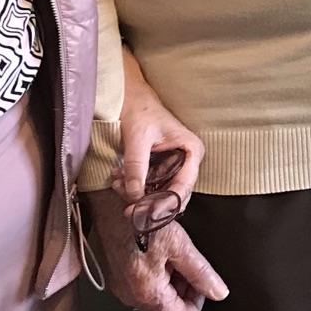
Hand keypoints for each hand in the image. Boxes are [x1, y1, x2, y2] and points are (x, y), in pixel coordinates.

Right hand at [81, 188, 227, 310]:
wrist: (109, 203)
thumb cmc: (139, 220)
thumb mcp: (179, 245)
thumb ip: (200, 272)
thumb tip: (218, 291)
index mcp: (147, 294)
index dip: (196, 304)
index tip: (201, 285)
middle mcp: (131, 296)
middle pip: (167, 309)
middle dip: (184, 289)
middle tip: (188, 263)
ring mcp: (121, 287)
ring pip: (155, 297)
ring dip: (170, 280)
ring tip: (173, 252)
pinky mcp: (116, 276)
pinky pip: (142, 285)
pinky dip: (155, 274)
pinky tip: (158, 250)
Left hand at [114, 48, 204, 207]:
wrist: (131, 98)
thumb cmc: (140, 111)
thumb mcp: (138, 139)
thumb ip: (136, 167)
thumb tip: (134, 195)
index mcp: (191, 151)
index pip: (183, 186)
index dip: (165, 202)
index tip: (146, 212)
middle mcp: (188, 161)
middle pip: (174, 194)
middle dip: (150, 202)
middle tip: (129, 210)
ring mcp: (176, 166)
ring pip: (162, 193)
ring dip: (140, 195)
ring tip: (118, 186)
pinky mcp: (162, 168)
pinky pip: (152, 186)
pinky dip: (136, 187)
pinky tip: (119, 181)